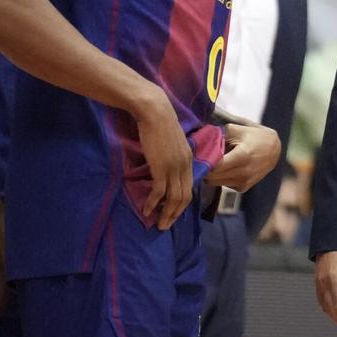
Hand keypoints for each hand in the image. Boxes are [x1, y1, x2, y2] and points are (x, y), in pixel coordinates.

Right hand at [133, 85, 192, 229]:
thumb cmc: (160, 123)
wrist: (155, 111)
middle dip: (175, 213)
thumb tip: (165, 163)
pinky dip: (153, 203)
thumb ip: (173, 154)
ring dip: (166, 213)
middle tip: (166, 225)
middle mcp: (185, 165)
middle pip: (184, 196)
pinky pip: (159, 191)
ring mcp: (174, 167)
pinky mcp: (161, 167)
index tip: (174, 212)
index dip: (182, 202)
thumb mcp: (172, 141)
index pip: (189, 186)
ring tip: (159, 224)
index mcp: (189, 159)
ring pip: (174, 197)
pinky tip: (147, 210)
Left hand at [206, 122, 281, 191]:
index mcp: (242, 156)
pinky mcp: (243, 188)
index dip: (202, 161)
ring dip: (211, 173)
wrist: (274, 150)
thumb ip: (219, 134)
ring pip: (214, 182)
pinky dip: (220, 177)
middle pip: (211, 176)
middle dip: (204, 168)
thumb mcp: (238, 129)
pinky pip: (223, 184)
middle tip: (201, 158)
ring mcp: (243, 182)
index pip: (213, 166)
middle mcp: (243, 172)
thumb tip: (199, 140)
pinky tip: (226, 167)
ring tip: (215, 161)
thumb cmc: (254, 136)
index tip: (197, 155)